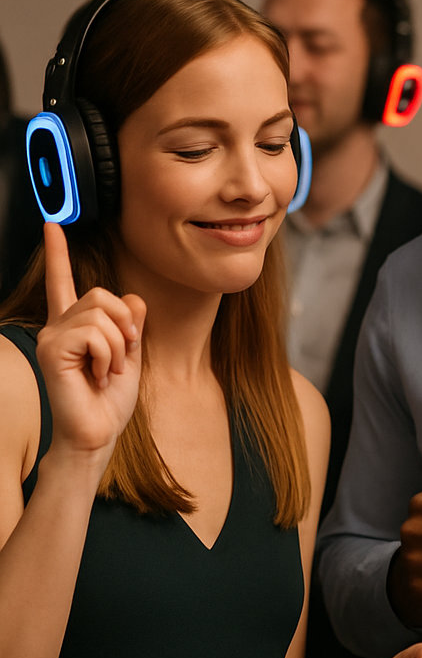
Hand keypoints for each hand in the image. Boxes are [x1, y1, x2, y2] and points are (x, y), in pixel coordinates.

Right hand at [34, 223, 145, 468]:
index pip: (64, 282)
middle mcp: (58, 326)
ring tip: (108, 370)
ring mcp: (52, 337)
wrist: (99, 431)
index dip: (58, 253)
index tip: (52, 225)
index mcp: (76, 325)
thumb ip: (132, 325)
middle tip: (120, 358)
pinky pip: (96, 333)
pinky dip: (109, 355)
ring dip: (119, 345)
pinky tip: (99, 375)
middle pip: (103, 295)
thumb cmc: (110, 399)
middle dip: (125, 326)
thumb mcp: (131, 354)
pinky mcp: (52, 349)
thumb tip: (133, 299)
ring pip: (102, 313)